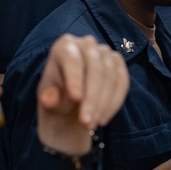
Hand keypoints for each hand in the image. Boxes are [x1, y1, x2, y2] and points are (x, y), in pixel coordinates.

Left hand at [36, 35, 128, 155]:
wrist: (72, 102)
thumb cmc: (57, 96)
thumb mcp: (48, 100)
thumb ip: (48, 99)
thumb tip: (48, 99)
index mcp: (64, 46)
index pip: (71, 59)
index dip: (75, 78)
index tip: (76, 99)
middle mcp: (87, 44)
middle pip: (95, 68)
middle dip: (92, 97)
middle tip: (86, 122)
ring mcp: (105, 52)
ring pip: (110, 77)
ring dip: (103, 104)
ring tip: (91, 124)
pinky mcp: (118, 64)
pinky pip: (122, 83)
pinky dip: (114, 103)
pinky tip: (103, 119)